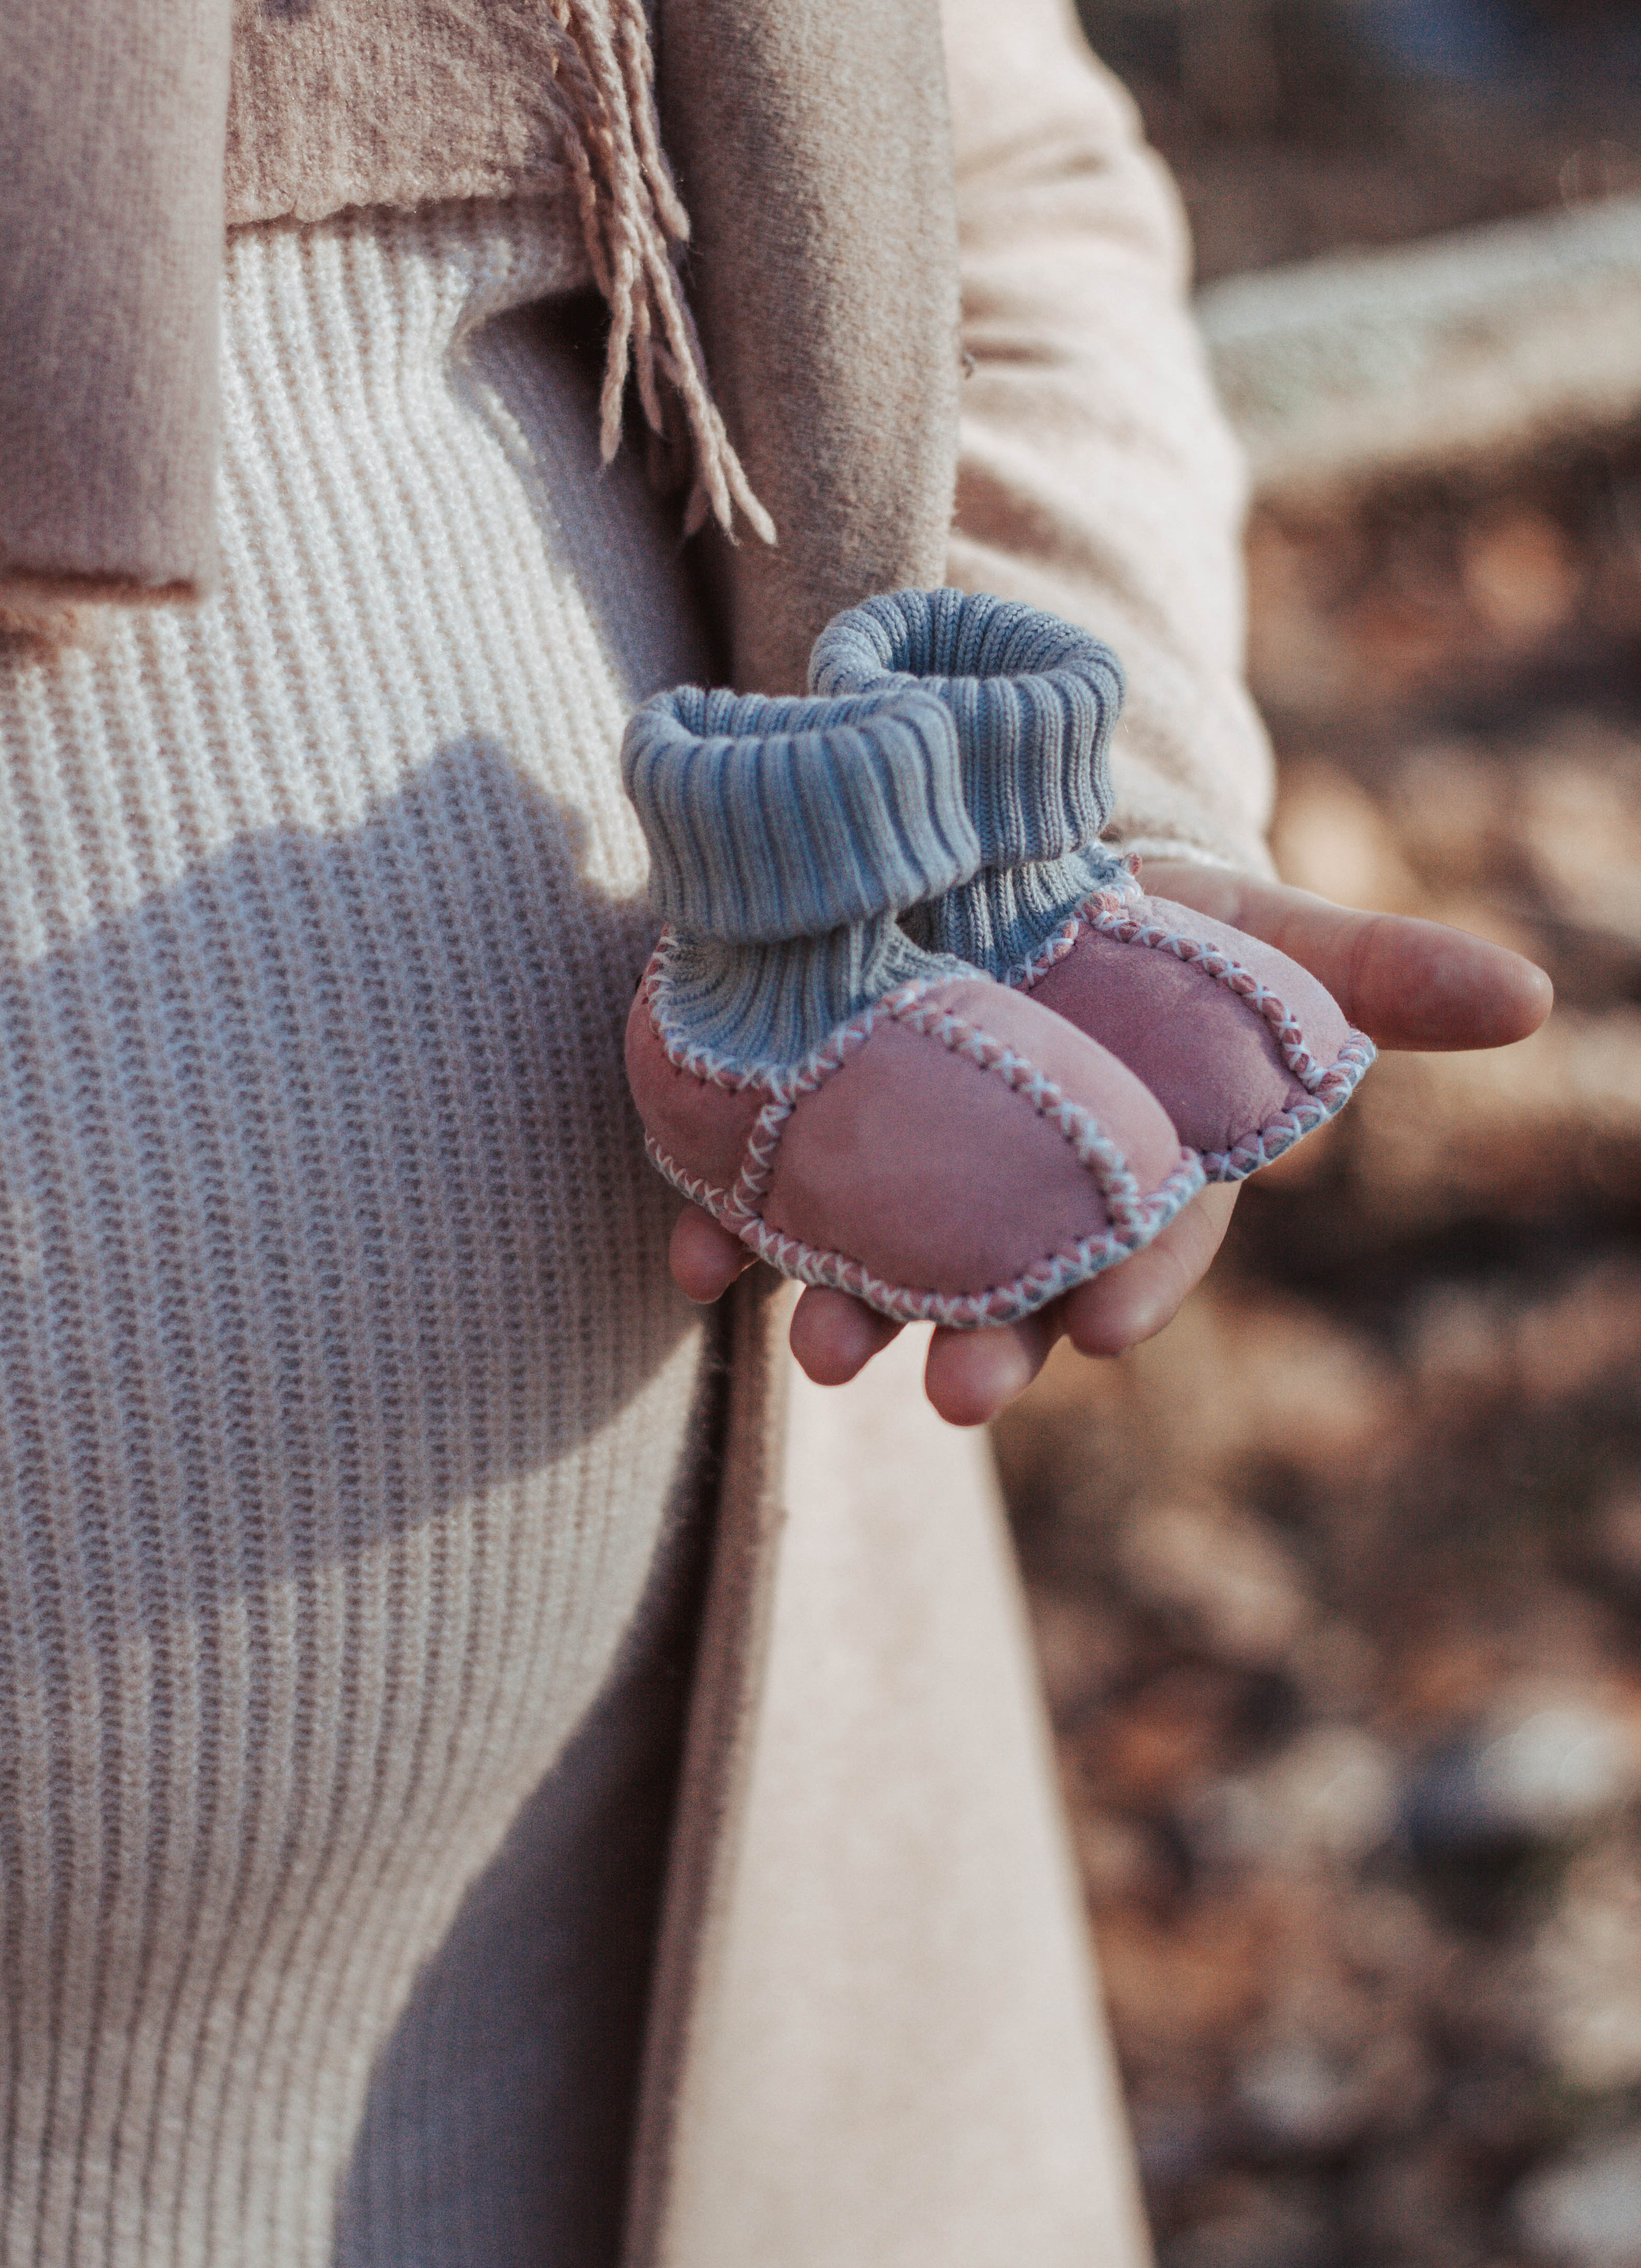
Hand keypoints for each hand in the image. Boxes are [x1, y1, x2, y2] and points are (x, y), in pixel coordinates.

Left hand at [667, 866, 1552, 1425]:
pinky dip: (719, 1241)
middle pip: (1000, 1287)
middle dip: (979, 1344)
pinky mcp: (798, 1148)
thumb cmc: (1148, 934)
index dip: (1134, 1288)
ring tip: (813, 1348)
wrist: (995, 869)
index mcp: (1130, 1173)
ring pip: (874, 1266)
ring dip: (844, 1311)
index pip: (1144, 1246)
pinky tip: (691, 1268)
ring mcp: (901, 1182)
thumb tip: (1535, 999)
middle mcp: (1014, 1201)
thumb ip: (1368, 976)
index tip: (1107, 1335)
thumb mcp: (1253, 934)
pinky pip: (753, 1207)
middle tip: (954, 1398)